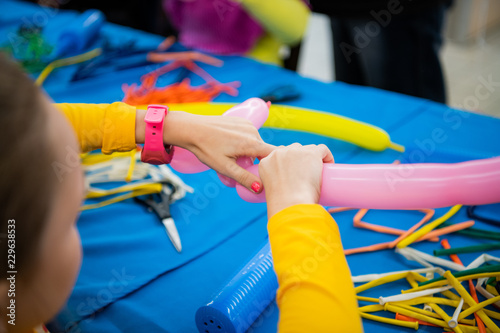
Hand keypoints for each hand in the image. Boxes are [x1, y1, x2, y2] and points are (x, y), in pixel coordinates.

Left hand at [139, 110, 274, 191]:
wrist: (191, 129)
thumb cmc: (206, 149)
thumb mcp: (225, 168)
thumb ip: (244, 178)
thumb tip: (260, 188)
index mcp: (251, 143)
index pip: (274, 154)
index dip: (275, 166)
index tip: (270, 175)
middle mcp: (252, 131)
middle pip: (265, 151)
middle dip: (258, 162)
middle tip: (242, 169)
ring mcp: (247, 124)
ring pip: (257, 143)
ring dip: (251, 152)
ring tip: (234, 158)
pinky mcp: (241, 120)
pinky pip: (250, 135)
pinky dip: (245, 143)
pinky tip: (231, 147)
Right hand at [258, 143, 333, 217]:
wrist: (290, 205)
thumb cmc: (283, 206)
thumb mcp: (273, 193)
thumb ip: (278, 188)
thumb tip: (291, 190)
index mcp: (266, 162)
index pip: (279, 156)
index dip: (289, 164)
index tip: (295, 174)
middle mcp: (278, 153)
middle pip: (293, 150)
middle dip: (300, 160)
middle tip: (307, 175)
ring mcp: (295, 152)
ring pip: (307, 149)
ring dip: (313, 158)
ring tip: (318, 173)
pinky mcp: (311, 153)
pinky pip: (322, 149)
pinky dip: (327, 156)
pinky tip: (329, 165)